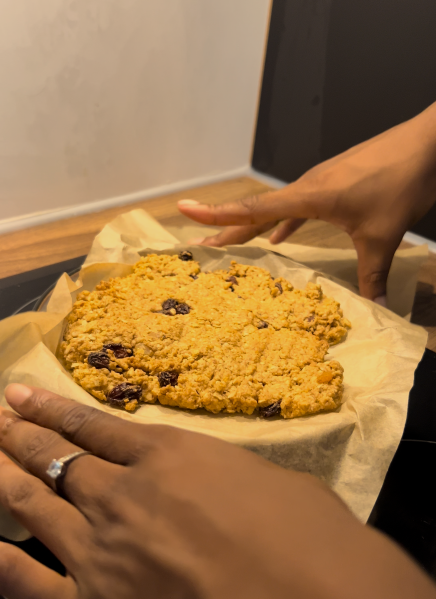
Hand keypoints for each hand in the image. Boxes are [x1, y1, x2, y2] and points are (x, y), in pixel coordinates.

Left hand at [1, 385, 435, 598]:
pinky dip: (1, 555)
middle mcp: (127, 494)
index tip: (24, 392)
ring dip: (5, 471)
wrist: (319, 594)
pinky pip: (29, 578)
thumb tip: (212, 476)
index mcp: (170, 455)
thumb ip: (223, 474)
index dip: (55, 408)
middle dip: (22, 434)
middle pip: (59, 458)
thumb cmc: (308, 534)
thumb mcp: (267, 480)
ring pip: (37, 500)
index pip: (97, 426)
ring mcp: (106, 549)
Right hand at [178, 103, 435, 301]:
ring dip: (250, 226)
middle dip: (222, 227)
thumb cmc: (402, 182)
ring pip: (274, 208)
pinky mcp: (331, 185)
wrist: (426, 144)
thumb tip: (375, 311)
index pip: (253, 208)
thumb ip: (373, 275)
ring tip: (227, 242)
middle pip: (254, 210)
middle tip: (194, 240)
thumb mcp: (383, 235)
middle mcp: (306, 188)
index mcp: (309, 196)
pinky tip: (278, 237)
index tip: (184, 209)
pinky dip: (284, 223)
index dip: (217, 212)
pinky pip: (297, 207)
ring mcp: (318, 184)